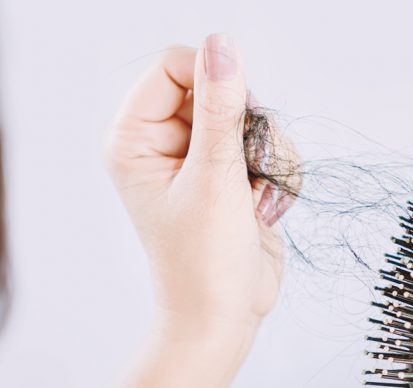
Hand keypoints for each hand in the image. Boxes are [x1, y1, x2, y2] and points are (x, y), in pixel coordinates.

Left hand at [107, 34, 294, 338]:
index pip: (175, 66)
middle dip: (248, 128)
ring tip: (255, 200)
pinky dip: (277, 174)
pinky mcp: (232, 174)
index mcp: (135, 138)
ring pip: (252, 116)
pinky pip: (269, 144)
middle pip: (220, 87)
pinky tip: (264, 210)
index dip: (214, 82)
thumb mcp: (214, 179)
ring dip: (268, 157)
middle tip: (246, 171)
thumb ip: (221, 109)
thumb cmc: (203, 261)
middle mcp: (164, 142)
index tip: (237, 122)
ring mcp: (201, 158)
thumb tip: (223, 44)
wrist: (224, 318)